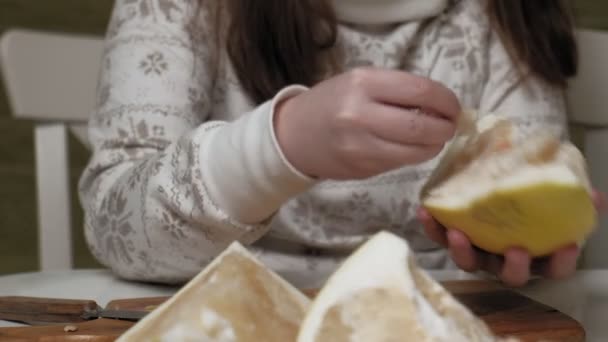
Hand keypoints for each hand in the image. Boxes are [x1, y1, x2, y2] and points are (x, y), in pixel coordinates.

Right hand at [274, 67, 460, 179]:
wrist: (295, 135)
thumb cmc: (331, 103)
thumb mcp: (360, 82)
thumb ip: (396, 90)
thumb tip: (439, 105)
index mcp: (363, 84)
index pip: (420, 91)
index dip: (446, 101)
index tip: (453, 106)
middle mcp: (361, 115)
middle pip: (421, 126)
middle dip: (445, 128)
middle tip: (450, 126)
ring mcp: (360, 147)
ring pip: (415, 151)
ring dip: (434, 145)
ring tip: (435, 138)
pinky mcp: (362, 169)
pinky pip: (400, 163)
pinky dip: (414, 156)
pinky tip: (411, 148)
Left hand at [418, 189, 607, 286]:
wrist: (491, 189)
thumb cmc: (524, 202)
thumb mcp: (549, 198)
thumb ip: (572, 200)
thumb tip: (596, 197)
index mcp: (534, 253)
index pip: (553, 268)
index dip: (560, 262)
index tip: (567, 247)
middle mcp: (505, 259)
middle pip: (510, 275)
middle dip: (514, 267)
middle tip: (516, 250)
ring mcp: (479, 252)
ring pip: (470, 262)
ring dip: (462, 250)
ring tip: (456, 232)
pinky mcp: (454, 239)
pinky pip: (440, 238)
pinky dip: (432, 227)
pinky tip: (426, 211)